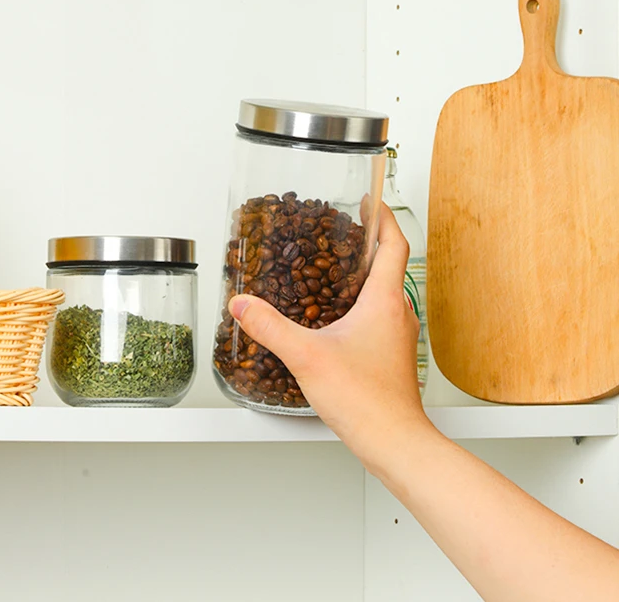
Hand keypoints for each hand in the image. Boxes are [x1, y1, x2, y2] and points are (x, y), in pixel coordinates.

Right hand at [229, 202, 431, 474]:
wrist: (394, 442)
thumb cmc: (366, 402)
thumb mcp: (307, 357)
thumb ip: (270, 327)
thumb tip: (244, 304)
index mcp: (384, 302)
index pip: (394, 243)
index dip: (382, 217)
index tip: (368, 200)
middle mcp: (397, 313)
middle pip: (390, 263)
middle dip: (369, 241)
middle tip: (344, 229)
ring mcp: (397, 335)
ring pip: (386, 290)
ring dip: (366, 272)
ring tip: (336, 267)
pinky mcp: (391, 355)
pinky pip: (380, 315)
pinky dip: (362, 301)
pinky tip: (336, 316)